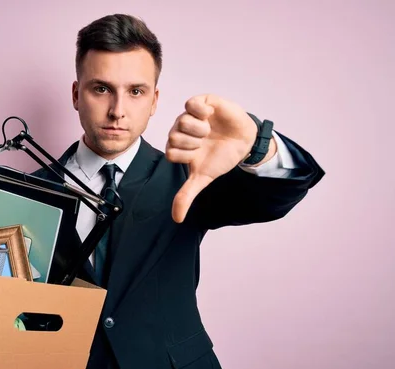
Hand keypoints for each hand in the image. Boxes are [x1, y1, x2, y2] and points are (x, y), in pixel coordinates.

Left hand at [165, 94, 262, 222]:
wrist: (245, 143)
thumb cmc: (221, 158)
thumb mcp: (203, 177)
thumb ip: (186, 195)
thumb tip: (176, 219)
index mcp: (177, 147)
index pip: (170, 152)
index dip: (188, 156)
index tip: (200, 155)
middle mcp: (180, 130)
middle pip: (174, 137)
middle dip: (194, 144)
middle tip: (206, 142)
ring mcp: (190, 116)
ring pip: (182, 122)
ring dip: (200, 130)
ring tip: (210, 130)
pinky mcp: (201, 102)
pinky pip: (191, 103)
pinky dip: (201, 111)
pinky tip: (210, 116)